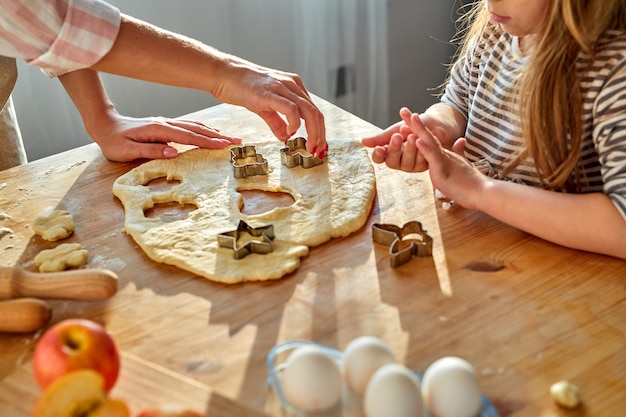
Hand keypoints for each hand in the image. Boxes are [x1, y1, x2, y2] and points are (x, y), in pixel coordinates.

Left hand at [90, 112, 241, 161]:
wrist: (105, 126)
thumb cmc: (114, 142)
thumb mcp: (128, 150)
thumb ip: (151, 150)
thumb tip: (174, 152)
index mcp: (160, 130)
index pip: (189, 136)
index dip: (208, 141)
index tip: (225, 146)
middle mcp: (166, 123)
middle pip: (198, 129)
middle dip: (219, 136)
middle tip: (237, 142)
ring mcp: (167, 122)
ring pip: (196, 126)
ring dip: (214, 132)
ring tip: (230, 138)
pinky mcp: (167, 125)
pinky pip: (190, 126)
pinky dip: (204, 128)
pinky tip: (212, 131)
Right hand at [212, 59, 326, 157]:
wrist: (223, 74)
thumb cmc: (242, 88)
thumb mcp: (264, 107)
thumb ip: (277, 122)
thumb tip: (286, 137)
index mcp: (293, 87)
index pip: (314, 111)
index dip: (319, 130)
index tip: (318, 146)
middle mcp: (292, 85)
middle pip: (316, 113)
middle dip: (320, 135)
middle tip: (317, 151)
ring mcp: (282, 87)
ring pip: (309, 111)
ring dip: (313, 132)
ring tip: (309, 146)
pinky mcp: (270, 92)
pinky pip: (291, 109)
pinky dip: (295, 123)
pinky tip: (290, 132)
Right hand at [362, 107, 429, 171]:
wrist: (432, 124)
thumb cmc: (412, 127)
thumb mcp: (395, 130)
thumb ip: (380, 138)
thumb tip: (362, 141)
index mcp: (388, 152)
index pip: (379, 158)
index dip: (378, 155)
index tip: (379, 147)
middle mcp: (398, 161)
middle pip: (391, 162)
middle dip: (395, 149)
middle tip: (397, 136)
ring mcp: (410, 165)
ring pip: (406, 163)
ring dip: (409, 149)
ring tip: (413, 135)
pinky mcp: (423, 166)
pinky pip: (420, 162)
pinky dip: (421, 150)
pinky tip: (422, 141)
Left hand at [409, 112, 487, 209]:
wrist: (483, 193)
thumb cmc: (472, 183)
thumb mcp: (462, 164)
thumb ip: (459, 152)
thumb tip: (461, 140)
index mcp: (444, 154)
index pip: (428, 139)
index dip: (418, 128)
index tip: (408, 117)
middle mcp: (443, 155)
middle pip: (427, 136)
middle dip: (414, 124)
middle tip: (403, 110)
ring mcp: (443, 161)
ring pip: (430, 143)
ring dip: (420, 130)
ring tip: (412, 117)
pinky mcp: (443, 171)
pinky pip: (433, 158)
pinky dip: (425, 149)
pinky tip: (417, 140)